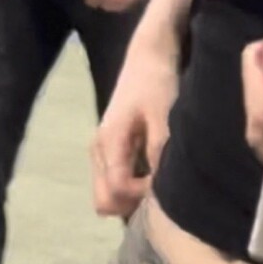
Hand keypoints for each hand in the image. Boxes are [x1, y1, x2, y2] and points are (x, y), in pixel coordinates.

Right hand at [91, 36, 179, 217]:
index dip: (142, 195)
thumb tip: (161, 188)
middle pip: (103, 201)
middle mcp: (97, 150)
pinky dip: (128, 189)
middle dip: (131, 204)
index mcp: (109, 142)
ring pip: (105, 195)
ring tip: (156, 184)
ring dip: (129, 198)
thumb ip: (159, 152)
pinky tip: (150, 175)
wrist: (147, 59)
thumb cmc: (157, 85)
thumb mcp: (164, 117)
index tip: (165, 184)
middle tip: (159, 191)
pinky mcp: (107, 150)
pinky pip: (111, 183)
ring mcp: (99, 151)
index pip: (117, 189)